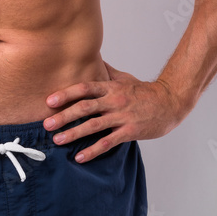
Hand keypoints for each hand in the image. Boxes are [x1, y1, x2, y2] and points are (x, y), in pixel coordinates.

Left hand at [43, 62, 184, 161]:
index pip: (84, 88)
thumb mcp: (125, 78)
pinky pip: (108, 142)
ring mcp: (122, 116)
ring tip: (57, 140)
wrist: (170, 102)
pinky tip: (80, 157)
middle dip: (63, 116)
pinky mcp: (130, 131)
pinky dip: (93, 150)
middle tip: (46, 124)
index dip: (66, 94)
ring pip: (94, 125)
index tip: (49, 101)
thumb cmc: (145, 91)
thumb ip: (106, 71)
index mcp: (111, 87)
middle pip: (85, 107)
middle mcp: (114, 101)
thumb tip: (92, 59)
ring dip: (73, 133)